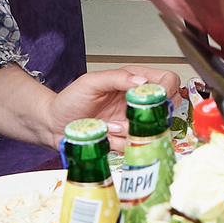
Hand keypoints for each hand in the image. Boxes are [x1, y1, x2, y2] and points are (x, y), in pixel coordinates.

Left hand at [45, 65, 179, 135]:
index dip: (166, 89)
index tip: (151, 97)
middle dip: (151, 114)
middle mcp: (138, 101)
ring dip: (130, 130)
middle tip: (129, 113)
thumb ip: (117, 78)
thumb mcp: (91, 82)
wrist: (54, 124)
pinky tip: (106, 135)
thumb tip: (142, 82)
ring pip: (153, 130)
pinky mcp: (126, 139)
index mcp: (134, 80)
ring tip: (109, 125)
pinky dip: (119, 142)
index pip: (168, 80)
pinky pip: (135, 145)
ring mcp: (133, 121)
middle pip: (169, 107)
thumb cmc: (71, 99)